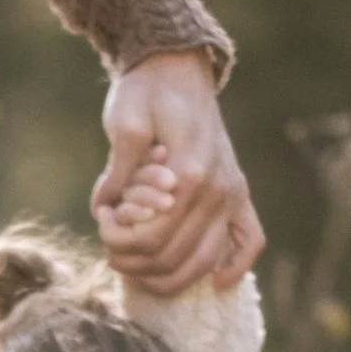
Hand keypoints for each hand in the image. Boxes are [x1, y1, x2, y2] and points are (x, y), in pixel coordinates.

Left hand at [93, 51, 262, 289]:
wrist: (178, 68)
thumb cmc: (146, 92)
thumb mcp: (123, 122)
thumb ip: (117, 171)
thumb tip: (104, 210)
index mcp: (189, 171)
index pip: (151, 234)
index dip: (117, 238)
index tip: (101, 218)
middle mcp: (218, 188)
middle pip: (172, 255)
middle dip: (133, 260)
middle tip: (109, 245)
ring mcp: (232, 192)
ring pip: (203, 261)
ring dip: (165, 276)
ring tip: (135, 264)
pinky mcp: (239, 191)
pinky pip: (250, 241)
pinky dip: (234, 267)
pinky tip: (215, 283)